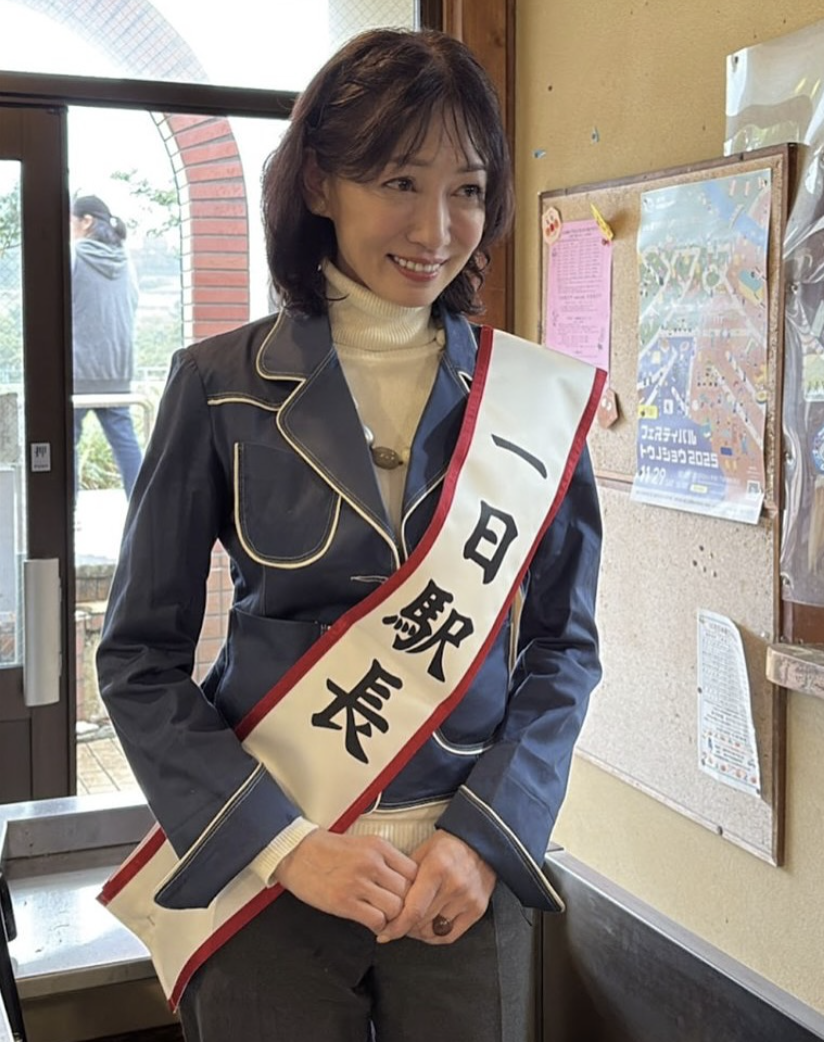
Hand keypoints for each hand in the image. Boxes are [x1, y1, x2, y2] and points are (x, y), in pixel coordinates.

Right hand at [273, 829, 417, 934]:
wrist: (297, 853)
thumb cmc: (328, 850)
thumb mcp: (362, 844)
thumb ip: (384, 860)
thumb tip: (405, 882)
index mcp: (379, 847)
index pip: (414, 871)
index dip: (414, 888)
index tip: (408, 896)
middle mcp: (372, 863)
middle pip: (408, 891)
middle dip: (406, 906)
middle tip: (399, 912)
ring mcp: (358, 882)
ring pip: (395, 908)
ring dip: (392, 917)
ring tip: (385, 918)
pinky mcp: (345, 902)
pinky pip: (376, 920)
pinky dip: (378, 926)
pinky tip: (372, 923)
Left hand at [376, 830, 495, 944]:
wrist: (480, 842)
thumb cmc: (446, 846)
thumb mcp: (422, 852)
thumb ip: (406, 877)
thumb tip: (387, 902)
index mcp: (437, 869)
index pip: (414, 909)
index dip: (397, 926)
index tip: (384, 933)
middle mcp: (455, 886)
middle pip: (422, 922)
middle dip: (405, 927)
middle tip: (396, 924)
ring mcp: (468, 899)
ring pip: (435, 930)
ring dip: (419, 931)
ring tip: (412, 924)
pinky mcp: (477, 909)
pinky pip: (451, 935)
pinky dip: (436, 935)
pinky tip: (428, 929)